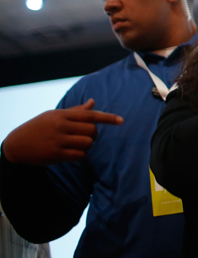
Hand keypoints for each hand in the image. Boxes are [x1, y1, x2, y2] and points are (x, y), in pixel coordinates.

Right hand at [2, 99, 123, 165]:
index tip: (121, 121)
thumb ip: (75, 111)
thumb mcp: (54, 115)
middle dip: (93, 134)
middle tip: (85, 136)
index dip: (107, 118)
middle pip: (92, 130)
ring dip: (88, 146)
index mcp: (62, 114)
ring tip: (78, 145)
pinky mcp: (55, 154)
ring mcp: (58, 140)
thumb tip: (93, 102)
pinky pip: (80, 155)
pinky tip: (73, 153)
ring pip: (88, 143)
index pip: (90, 115)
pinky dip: (81, 155)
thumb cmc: (39, 127)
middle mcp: (61, 126)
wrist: (16, 144)